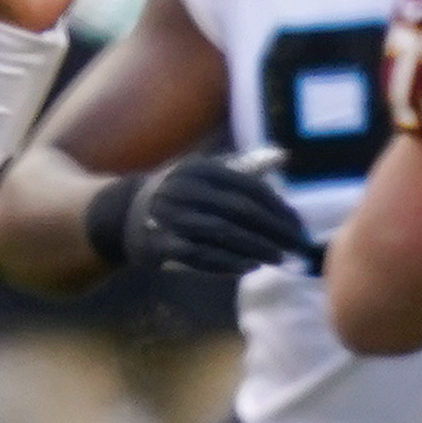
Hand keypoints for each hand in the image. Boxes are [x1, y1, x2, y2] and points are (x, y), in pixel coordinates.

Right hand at [96, 150, 315, 278]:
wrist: (123, 215)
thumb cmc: (178, 194)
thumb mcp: (205, 173)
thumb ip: (243, 167)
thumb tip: (283, 155)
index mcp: (199, 168)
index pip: (247, 187)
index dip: (277, 207)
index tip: (298, 225)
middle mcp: (184, 189)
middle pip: (239, 211)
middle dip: (272, 230)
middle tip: (297, 246)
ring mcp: (171, 217)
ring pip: (222, 234)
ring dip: (255, 248)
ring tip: (279, 258)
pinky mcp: (161, 245)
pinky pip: (201, 255)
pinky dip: (228, 262)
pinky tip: (250, 266)